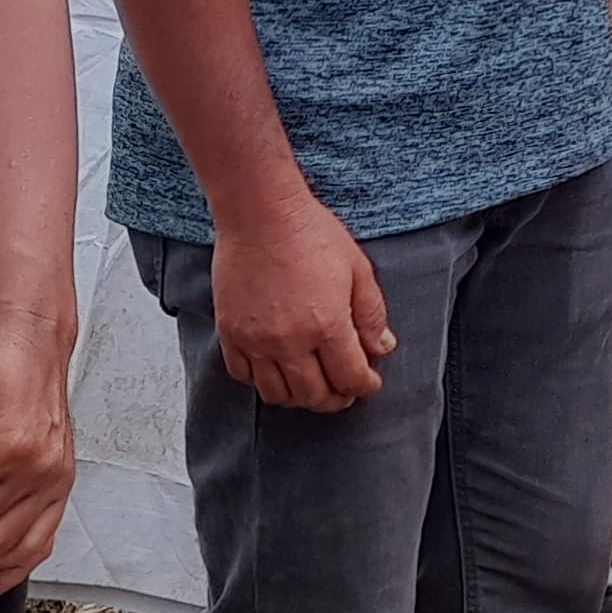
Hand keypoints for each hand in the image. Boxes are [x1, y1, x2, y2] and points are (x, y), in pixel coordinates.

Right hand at [211, 190, 394, 411]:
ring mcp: (255, 340)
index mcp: (327, 325)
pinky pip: (243, 376)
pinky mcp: (229, 333)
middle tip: (345, 391)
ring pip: (277, 394)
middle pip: (314, 395)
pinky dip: (262, 382)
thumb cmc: (311, 233)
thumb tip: (382, 348)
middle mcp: (289, 341)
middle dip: (336, 399)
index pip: (350, 377)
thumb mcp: (358, 269)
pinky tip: (277, 370)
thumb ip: (371, 314)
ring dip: (300, 397)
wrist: (259, 213)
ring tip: (313, 385)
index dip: (366, 385)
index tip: (370, 382)